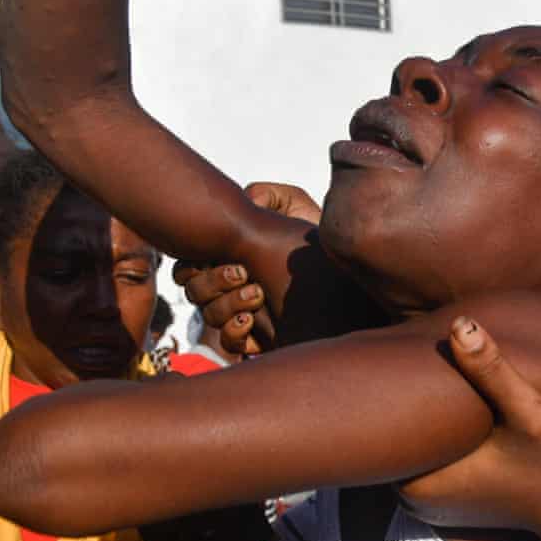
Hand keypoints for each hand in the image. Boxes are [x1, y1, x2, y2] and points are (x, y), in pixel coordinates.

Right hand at [173, 182, 321, 354]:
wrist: (350, 272)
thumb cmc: (321, 236)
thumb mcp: (295, 205)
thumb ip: (262, 197)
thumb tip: (235, 206)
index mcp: (232, 256)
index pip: (190, 264)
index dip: (192, 262)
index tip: (220, 253)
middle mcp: (233, 286)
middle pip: (195, 291)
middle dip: (212, 281)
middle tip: (243, 272)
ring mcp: (245, 312)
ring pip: (210, 315)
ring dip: (226, 304)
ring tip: (258, 294)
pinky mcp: (260, 339)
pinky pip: (229, 344)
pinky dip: (233, 333)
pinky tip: (251, 320)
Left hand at [399, 317, 540, 536]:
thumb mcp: (530, 413)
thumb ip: (494, 372)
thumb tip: (461, 325)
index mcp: (416, 482)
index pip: (381, 423)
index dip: (392, 386)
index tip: (406, 355)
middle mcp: (411, 499)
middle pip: (393, 432)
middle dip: (406, 396)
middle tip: (417, 354)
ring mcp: (425, 501)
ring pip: (411, 441)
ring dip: (422, 412)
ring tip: (433, 372)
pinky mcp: (444, 495)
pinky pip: (426, 452)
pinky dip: (436, 430)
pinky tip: (451, 404)